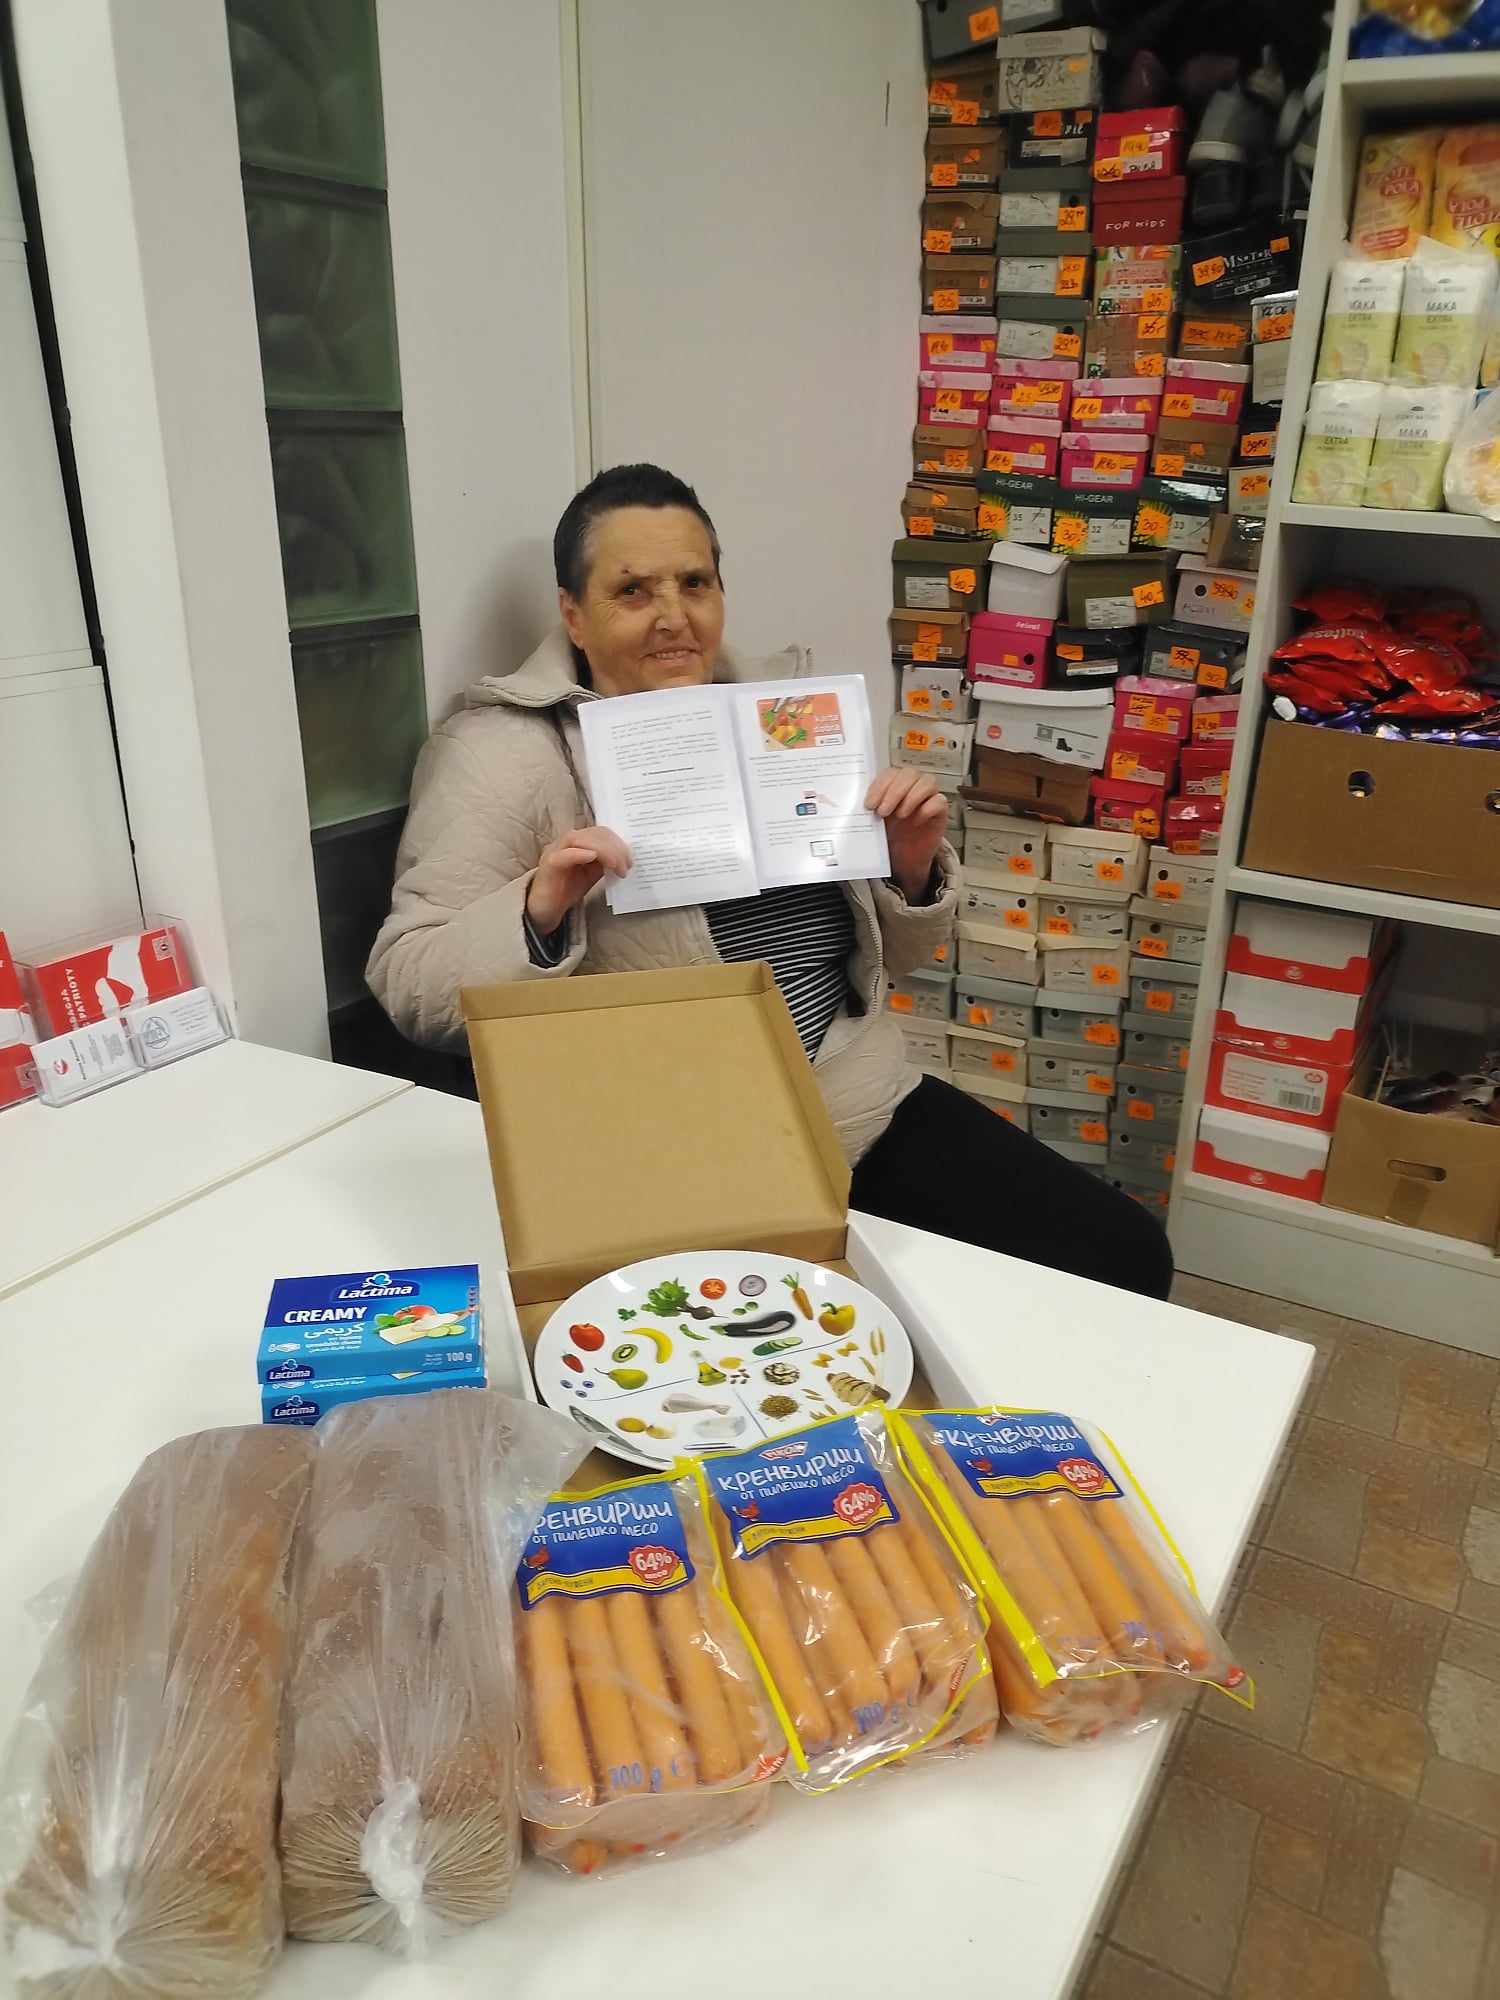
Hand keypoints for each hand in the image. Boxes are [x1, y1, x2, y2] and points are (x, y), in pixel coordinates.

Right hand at [525, 825, 630, 934]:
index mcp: (576, 842)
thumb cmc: (567, 889)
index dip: (617, 841)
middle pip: (591, 833)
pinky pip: (563, 855)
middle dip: (613, 847)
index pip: (598, 832)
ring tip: (615, 866)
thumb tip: (624, 857)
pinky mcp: (548, 865)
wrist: (546, 908)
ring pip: (578, 839)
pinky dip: (579, 854)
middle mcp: (564, 843)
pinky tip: (593, 857)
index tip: (629, 858)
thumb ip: (604, 862)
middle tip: (626, 865)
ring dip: (602, 850)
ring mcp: (554, 852)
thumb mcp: (592, 873)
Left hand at [865, 767, 948, 902]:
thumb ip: (868, 809)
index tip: (869, 804)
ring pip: (927, 781)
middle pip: (909, 773)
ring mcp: (928, 798)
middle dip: (894, 791)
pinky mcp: (940, 812)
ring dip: (911, 797)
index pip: (889, 773)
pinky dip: (927, 808)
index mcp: (893, 785)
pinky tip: (916, 821)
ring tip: (900, 815)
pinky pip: (939, 801)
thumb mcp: (874, 821)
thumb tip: (852, 803)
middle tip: (883, 811)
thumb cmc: (888, 836)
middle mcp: (912, 787)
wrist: (902, 859)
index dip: (880, 785)